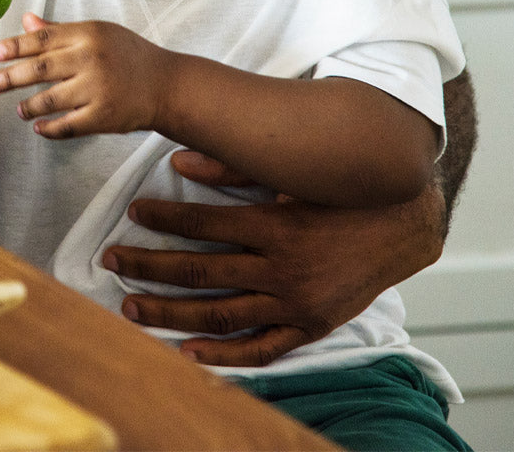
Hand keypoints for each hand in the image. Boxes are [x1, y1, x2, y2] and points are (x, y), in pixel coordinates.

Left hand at [0, 14, 161, 136]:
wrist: (166, 84)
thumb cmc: (127, 55)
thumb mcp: (97, 33)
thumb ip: (60, 30)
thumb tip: (26, 20)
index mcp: (88, 34)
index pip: (42, 38)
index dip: (14, 46)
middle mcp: (91, 59)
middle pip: (40, 68)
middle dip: (9, 77)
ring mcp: (98, 89)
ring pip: (50, 100)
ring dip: (28, 106)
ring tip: (18, 110)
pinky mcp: (104, 116)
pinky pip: (68, 126)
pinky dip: (50, 129)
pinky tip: (38, 128)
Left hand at [103, 149, 445, 367]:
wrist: (402, 225)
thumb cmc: (339, 191)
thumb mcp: (290, 172)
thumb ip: (234, 165)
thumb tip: (180, 158)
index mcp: (275, 225)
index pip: (203, 223)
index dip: (164, 216)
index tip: (133, 211)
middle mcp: (282, 269)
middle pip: (200, 272)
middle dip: (148, 267)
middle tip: (111, 260)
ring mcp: (296, 304)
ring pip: (219, 315)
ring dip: (170, 313)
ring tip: (130, 307)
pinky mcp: (310, 326)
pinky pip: (262, 349)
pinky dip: (225, 356)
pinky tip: (187, 352)